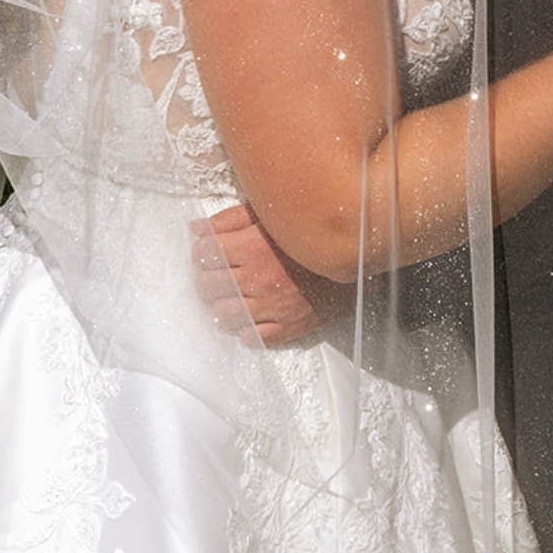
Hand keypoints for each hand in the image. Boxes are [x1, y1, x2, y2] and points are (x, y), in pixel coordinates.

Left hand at [189, 204, 353, 342]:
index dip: (202, 252)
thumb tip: (196, 229)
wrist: (357, 257)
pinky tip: (252, 316)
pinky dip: (245, 329)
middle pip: (207, 285)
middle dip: (207, 277)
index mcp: (251, 247)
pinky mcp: (287, 326)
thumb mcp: (272, 215)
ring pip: (223, 314)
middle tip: (218, 273)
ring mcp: (270, 306)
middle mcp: (257, 279)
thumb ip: (231, 219)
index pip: (204, 254)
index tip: (209, 251)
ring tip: (233, 296)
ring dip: (222, 305)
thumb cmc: (311, 233)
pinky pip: (251, 337)